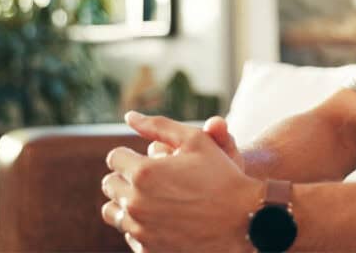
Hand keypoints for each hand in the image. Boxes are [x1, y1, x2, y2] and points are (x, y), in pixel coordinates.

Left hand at [102, 112, 259, 252]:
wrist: (244, 221)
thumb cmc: (223, 175)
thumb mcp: (196, 141)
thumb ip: (159, 126)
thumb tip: (129, 116)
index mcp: (143, 172)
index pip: (115, 158)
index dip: (131, 155)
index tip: (145, 159)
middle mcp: (135, 202)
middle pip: (110, 185)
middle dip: (126, 178)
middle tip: (150, 178)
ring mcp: (140, 230)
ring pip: (113, 212)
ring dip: (127, 202)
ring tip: (150, 198)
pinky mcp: (147, 250)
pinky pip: (129, 234)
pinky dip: (140, 225)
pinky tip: (162, 219)